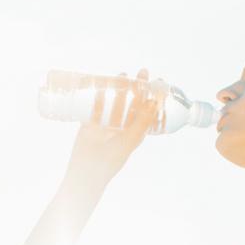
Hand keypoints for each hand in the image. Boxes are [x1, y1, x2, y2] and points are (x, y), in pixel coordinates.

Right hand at [65, 67, 166, 184]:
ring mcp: (106, 124)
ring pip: (114, 101)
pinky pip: (95, 106)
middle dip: (137, 88)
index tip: (158, 82)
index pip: (147, 111)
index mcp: (134, 132)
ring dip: (119, 88)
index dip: (153, 97)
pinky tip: (100, 84)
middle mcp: (122, 127)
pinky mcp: (90, 123)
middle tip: (142, 72)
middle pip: (132, 103)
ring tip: (123, 74)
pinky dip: (98, 95)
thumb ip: (141, 123)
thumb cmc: (110, 160)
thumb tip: (154, 103)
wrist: (85, 172)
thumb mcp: (130, 140)